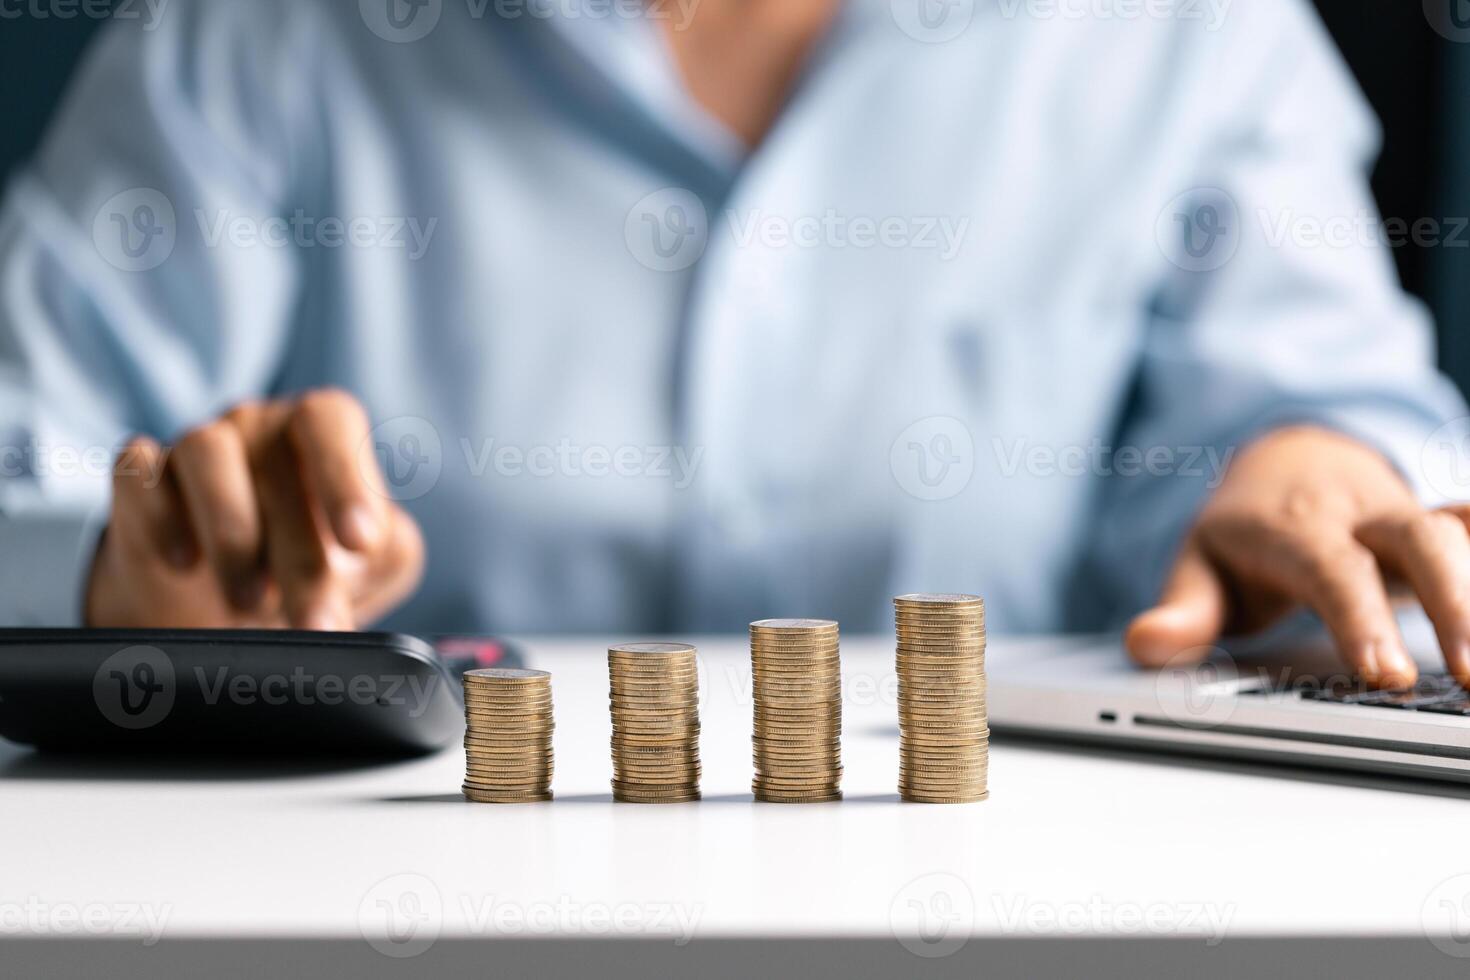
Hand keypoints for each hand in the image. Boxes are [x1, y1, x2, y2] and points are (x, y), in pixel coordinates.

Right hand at [86, 390, 424, 629]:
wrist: (223, 606)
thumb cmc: (312, 566)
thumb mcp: (372, 565)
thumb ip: (389, 552)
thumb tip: (374, 555)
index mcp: (321, 428)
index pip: (331, 419)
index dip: (346, 476)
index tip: (360, 542)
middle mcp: (259, 424)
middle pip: (277, 462)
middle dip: (300, 552)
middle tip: (313, 620)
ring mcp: (196, 442)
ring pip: (206, 452)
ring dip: (232, 532)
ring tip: (251, 601)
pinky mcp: (142, 476)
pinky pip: (140, 473)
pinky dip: (162, 518)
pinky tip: (184, 563)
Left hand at [1126, 426, 1469, 688]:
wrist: (1288, 459)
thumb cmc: (1248, 529)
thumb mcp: (1199, 566)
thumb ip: (1182, 612)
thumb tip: (1146, 643)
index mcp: (1295, 525)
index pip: (1331, 570)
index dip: (1360, 619)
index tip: (1384, 673)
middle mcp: (1360, 511)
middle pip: (1418, 540)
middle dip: (1453, 601)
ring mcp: (1409, 512)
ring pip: (1460, 534)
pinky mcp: (1443, 521)